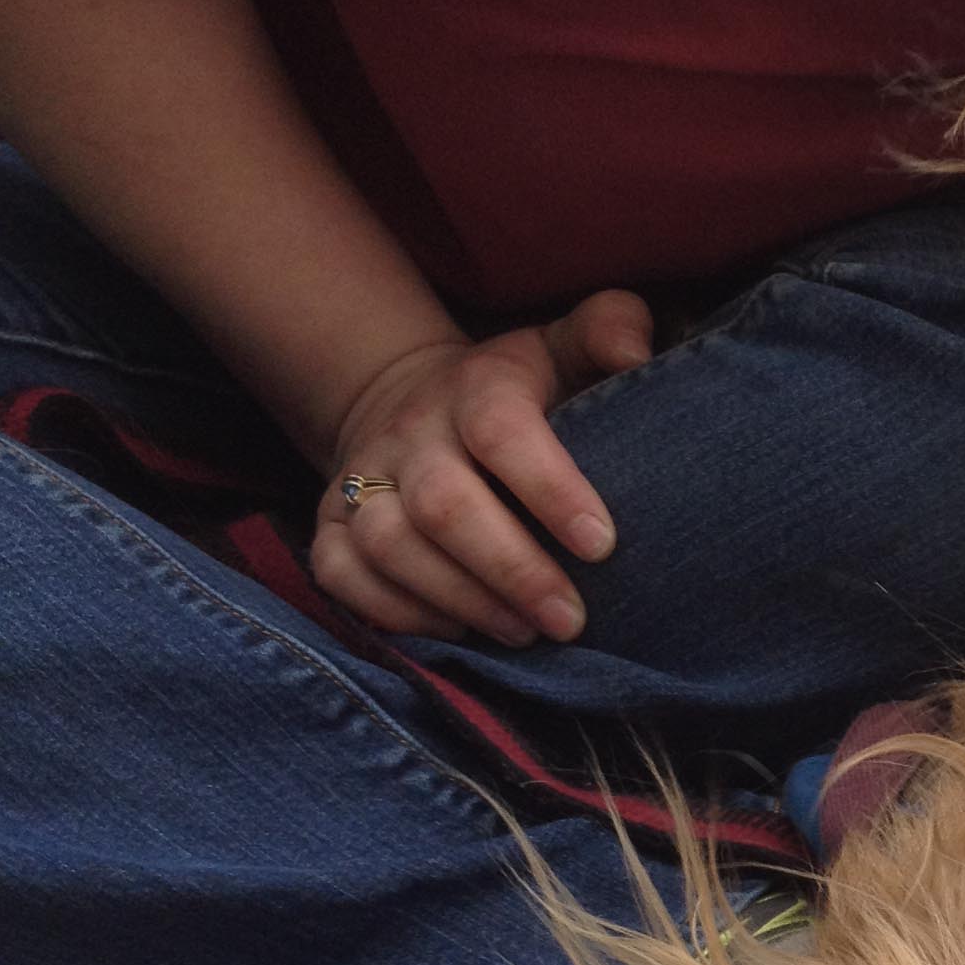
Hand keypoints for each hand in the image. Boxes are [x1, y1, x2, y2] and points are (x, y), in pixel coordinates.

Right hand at [310, 290, 653, 642]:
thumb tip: (634, 355)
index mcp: (477, 385)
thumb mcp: (568, 349)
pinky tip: (461, 633)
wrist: (416, 404)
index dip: (550, 489)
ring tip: (525, 633)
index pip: (502, 430)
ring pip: (391, 546)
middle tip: (569, 620)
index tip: (602, 545)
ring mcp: (363, 479)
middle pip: (443, 505)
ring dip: (462, 601)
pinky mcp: (331, 524)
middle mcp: (411, 431)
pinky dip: (399, 614)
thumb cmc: (524, 394)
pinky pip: (344, 577)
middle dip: (511, 570)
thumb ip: (610, 330)